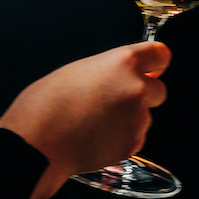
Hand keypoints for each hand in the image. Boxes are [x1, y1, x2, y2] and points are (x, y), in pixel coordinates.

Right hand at [0, 41, 169, 198]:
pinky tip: (96, 138)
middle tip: (113, 102)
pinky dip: (121, 139)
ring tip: (94, 122)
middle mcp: (137, 88)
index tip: (154, 68)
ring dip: (128, 120)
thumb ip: (110, 70)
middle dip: (143, 96)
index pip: (160, 54)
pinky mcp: (133, 144)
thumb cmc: (47, 105)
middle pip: (158, 90)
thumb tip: (121, 77)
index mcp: (123, 62)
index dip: (156, 63)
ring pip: (144, 117)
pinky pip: (135, 138)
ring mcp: (138, 119)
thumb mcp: (80, 70)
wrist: (37, 143)